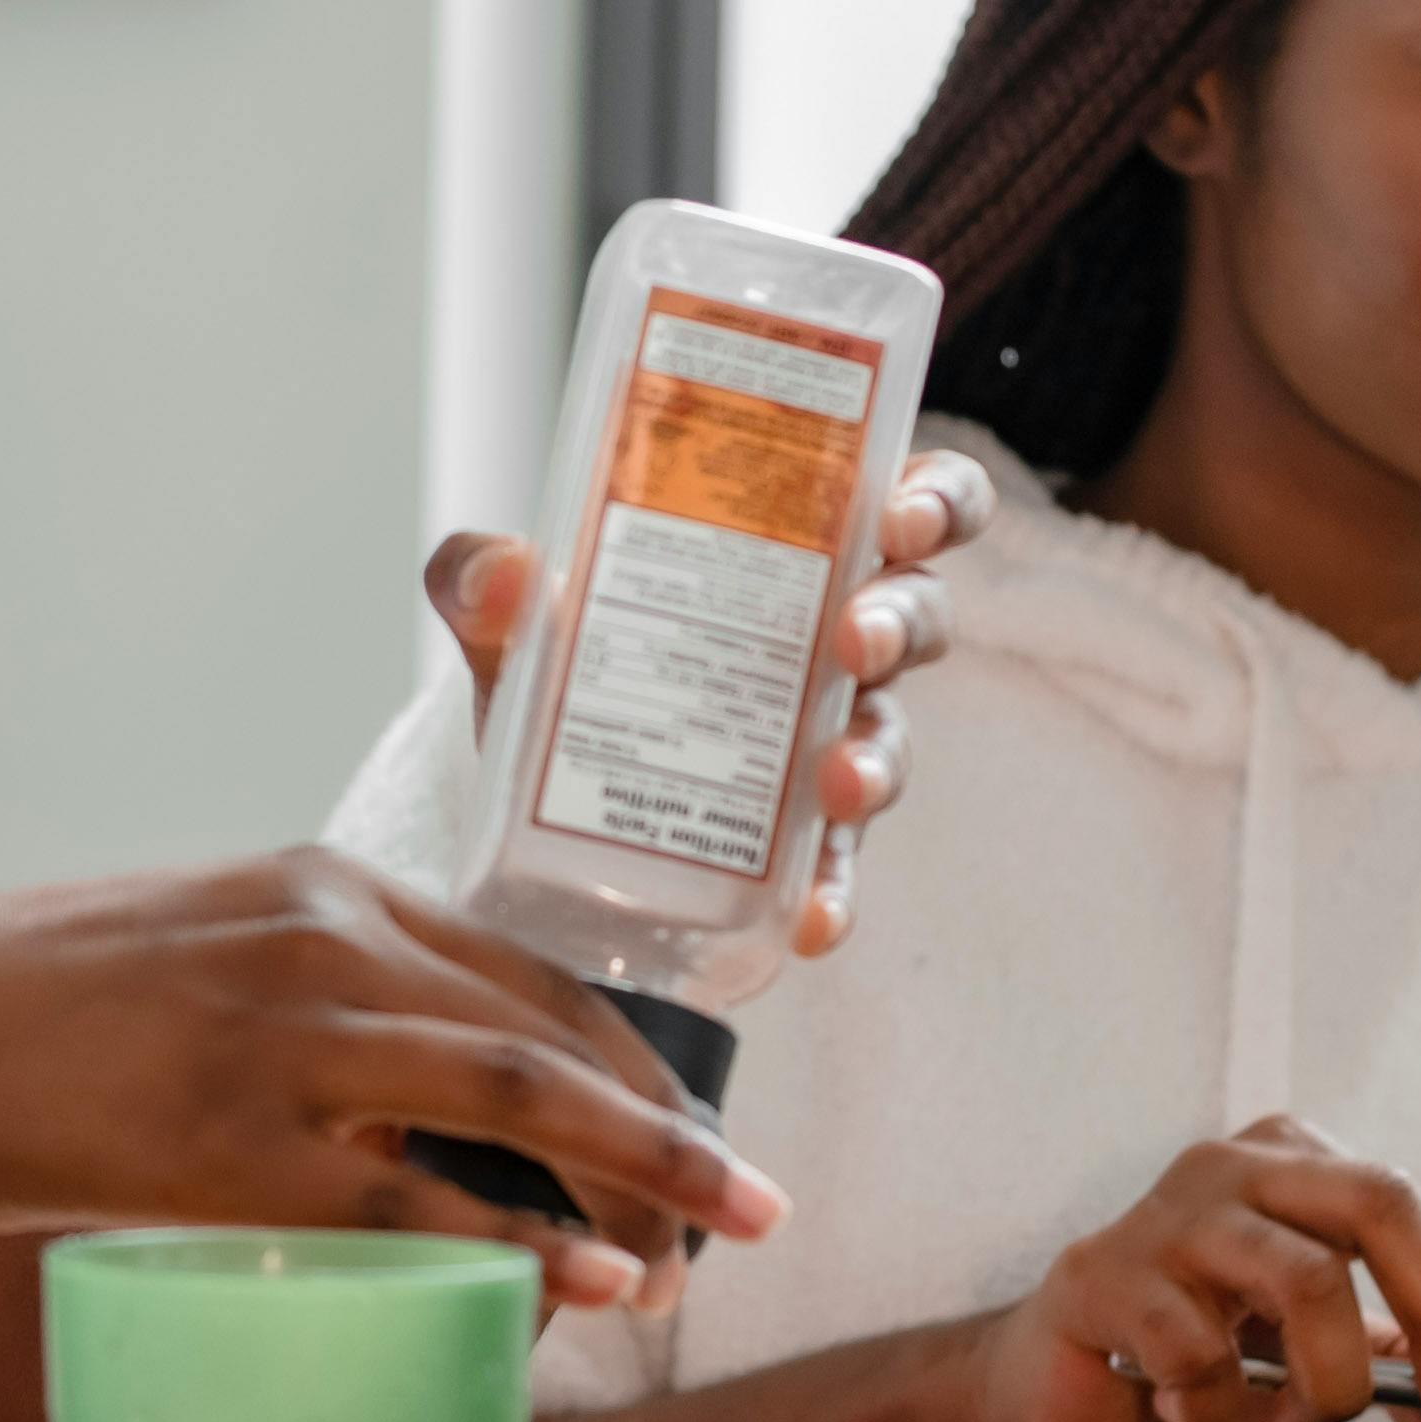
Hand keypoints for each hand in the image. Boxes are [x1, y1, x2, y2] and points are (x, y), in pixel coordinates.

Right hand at [0, 849, 788, 1312]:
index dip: (625, 1058)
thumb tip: (381, 1096)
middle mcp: (320, 942)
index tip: (682, 1128)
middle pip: (550, 1029)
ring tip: (707, 1251)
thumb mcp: (190, 955)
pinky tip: (588, 1282)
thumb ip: (296, 1001)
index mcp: (315, 889)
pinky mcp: (231, 1146)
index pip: (520, 966)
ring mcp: (281, 1042)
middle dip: (669, 1126)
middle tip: (749, 1204)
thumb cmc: (25, 1017)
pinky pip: (413, 1200)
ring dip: (636, 1180)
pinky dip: (519, 1241)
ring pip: (514, 1098)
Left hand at [424, 443, 997, 956]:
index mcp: (800, 546)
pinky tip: (812, 921)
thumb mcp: (517, 607)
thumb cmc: (561, 649)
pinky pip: (833, 863)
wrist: (527, 773)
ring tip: (839, 784)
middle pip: (916, 614)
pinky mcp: (792, 836)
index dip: (935, 500)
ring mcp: (823, 739)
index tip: (898, 515)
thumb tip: (494, 575)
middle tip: (855, 639)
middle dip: (901, 621)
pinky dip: (831, 889)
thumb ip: (485, 577)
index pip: (913, 502)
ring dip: (877, 759)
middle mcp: (831, 637)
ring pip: (889, 739)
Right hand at [951, 1114, 1420, 1421]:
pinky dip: (1220, 1413)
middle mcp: (1239, 1163)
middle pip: (1385, 1200)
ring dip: (1324, 1384)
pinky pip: (1202, 1356)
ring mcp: (1167, 1213)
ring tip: (1292, 1421)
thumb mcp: (1315, 1343)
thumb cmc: (1195, 1355)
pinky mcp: (1103, 1276)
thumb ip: (1409, 1346)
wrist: (1048, 1387)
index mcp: (1302, 1162)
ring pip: (1306, 1282)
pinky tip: (1190, 1415)